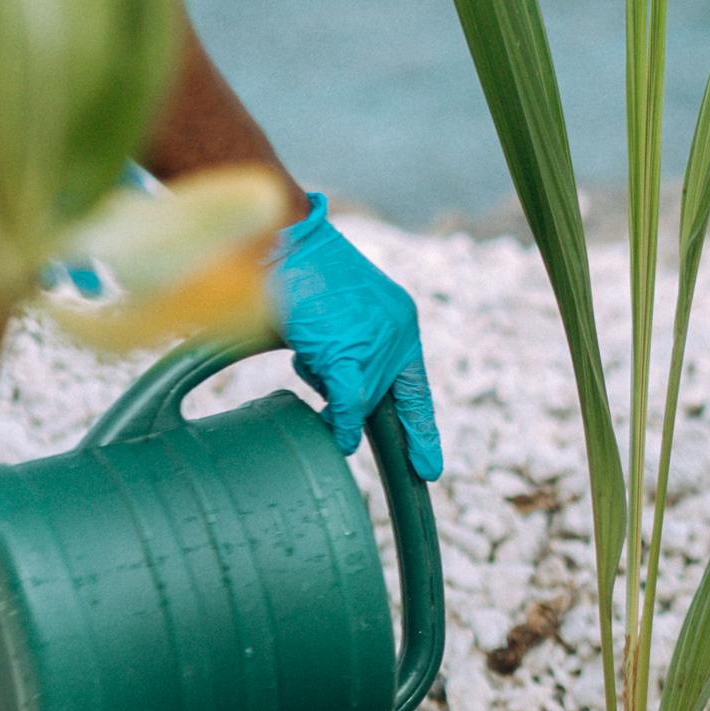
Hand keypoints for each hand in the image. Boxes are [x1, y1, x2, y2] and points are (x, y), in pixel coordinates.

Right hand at [272, 195, 442, 475]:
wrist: (280, 241)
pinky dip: (341, 420)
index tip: (429, 469)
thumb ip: (347, 360)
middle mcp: (398, 329)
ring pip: (361, 399)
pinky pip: (350, 403)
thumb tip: (344, 416)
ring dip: (328, 385)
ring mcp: (378, 341)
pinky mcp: (351, 351)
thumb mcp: (333, 321)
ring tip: (308, 337)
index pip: (415, 387)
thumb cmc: (296, 278)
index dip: (421, 429)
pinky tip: (334, 427)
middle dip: (348, 396)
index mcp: (400, 319)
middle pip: (380, 396)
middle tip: (322, 352)